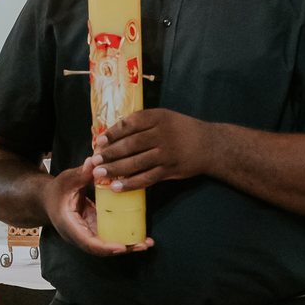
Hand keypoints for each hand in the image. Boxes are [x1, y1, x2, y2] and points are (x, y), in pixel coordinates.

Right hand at [43, 158, 152, 255]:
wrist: (48, 200)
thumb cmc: (57, 191)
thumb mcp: (67, 180)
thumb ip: (81, 173)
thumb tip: (94, 162)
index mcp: (70, 226)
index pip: (88, 242)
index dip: (105, 247)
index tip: (121, 247)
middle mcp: (79, 235)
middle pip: (102, 249)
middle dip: (123, 248)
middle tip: (143, 245)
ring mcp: (87, 234)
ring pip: (107, 246)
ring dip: (127, 246)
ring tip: (146, 243)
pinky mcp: (94, 230)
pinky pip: (109, 237)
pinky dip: (124, 237)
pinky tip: (140, 234)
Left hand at [92, 109, 213, 190]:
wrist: (210, 145)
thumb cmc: (183, 130)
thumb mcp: (165, 118)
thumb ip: (143, 123)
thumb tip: (113, 134)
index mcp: (158, 117)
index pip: (130, 124)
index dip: (113, 133)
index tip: (99, 141)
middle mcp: (162, 134)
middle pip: (130, 144)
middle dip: (110, 153)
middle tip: (94, 159)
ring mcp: (166, 153)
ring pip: (136, 162)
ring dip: (115, 169)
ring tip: (100, 173)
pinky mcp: (169, 170)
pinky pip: (146, 178)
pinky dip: (130, 184)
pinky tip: (117, 187)